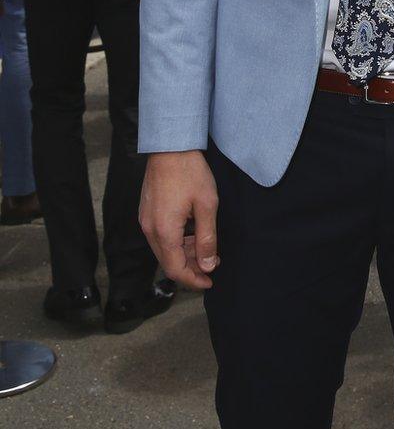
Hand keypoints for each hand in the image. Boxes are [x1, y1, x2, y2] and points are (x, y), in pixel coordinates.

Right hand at [140, 150, 218, 289]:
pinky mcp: (147, 212)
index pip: (175, 270)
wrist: (170, 146)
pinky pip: (160, 236)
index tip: (209, 282)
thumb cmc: (190, 172)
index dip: (193, 280)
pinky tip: (193, 234)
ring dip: (184, 254)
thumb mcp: (206, 206)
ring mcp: (146, 220)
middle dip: (190, 268)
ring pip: (164, 250)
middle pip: (168, 262)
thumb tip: (206, 265)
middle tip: (212, 264)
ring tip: (207, 248)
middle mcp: (150, 229)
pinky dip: (176, 242)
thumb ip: (206, 238)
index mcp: (164, 231)